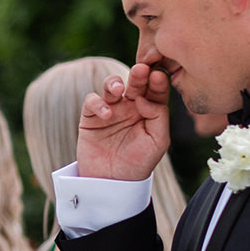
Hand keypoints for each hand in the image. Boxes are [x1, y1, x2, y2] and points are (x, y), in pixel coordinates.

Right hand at [76, 62, 169, 180]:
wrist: (112, 181)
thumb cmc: (139, 162)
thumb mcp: (158, 141)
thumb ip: (158, 116)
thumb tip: (144, 98)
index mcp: (149, 110)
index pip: (155, 90)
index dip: (157, 82)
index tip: (158, 76)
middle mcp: (130, 106)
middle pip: (134, 83)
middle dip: (138, 75)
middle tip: (141, 70)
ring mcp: (110, 109)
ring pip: (111, 86)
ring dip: (114, 83)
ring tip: (119, 90)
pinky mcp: (91, 117)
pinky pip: (92, 101)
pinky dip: (98, 103)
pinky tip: (106, 114)